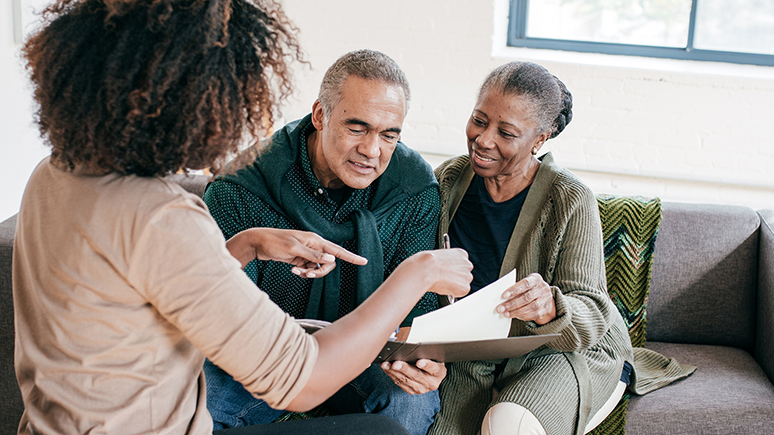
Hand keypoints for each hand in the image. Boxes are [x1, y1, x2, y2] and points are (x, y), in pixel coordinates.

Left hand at [226, 228, 366, 277]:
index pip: (337, 250)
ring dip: (310, 274)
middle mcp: (314, 246)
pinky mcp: (300, 259)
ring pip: (318, 268)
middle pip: (328, 263)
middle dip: (320, 272)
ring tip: (297, 272)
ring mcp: (307, 253)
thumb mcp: (293, 250)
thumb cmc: (274, 242)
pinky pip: (309, 269)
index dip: (351, 257)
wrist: (258, 242)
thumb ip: (313, 255)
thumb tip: (331, 260)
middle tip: (306, 274)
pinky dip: (303, 273)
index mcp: (315, 240)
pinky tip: (293, 271)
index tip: (364, 261)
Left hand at [380, 359, 445, 394]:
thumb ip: (426, 353)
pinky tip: (387, 368)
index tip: (419, 361)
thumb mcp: (434, 356)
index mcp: (439, 372)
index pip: (433, 368)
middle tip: (395, 363)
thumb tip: (413, 348)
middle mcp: (431, 383)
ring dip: (394, 372)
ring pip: (406, 380)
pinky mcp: (412, 391)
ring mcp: (421, 389)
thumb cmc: (432, 361)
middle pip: (416, 375)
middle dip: (404, 369)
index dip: (426, 365)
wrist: (433, 376)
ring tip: (386, 364)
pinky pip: (400, 383)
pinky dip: (392, 375)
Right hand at [402, 248, 472, 299]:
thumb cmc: (428, 262)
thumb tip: (445, 271)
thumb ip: (447, 263)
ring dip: (455, 285)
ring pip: (463, 283)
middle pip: (464, 273)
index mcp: (461, 254)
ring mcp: (467, 276)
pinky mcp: (465, 288)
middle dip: (456, 277)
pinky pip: (461, 292)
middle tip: (445, 279)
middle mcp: (467, 264)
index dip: (453, 269)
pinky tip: (444, 287)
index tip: (448, 272)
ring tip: (442, 283)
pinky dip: (453, 292)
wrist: (426, 270)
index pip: (462, 263)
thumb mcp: (439, 257)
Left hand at [497, 272, 555, 324]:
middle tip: (501, 308)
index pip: (525, 284)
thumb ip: (516, 288)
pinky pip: (534, 314)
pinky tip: (514, 315)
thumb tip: (502, 298)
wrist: (544, 295)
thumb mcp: (524, 284)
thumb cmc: (529, 288)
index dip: (514, 290)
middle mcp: (543, 289)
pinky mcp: (546, 310)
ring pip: (531, 307)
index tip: (503, 296)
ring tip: (506, 313)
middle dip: (512, 304)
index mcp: (536, 279)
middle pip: (527, 297)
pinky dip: (523, 316)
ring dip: (516, 312)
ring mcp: (546, 300)